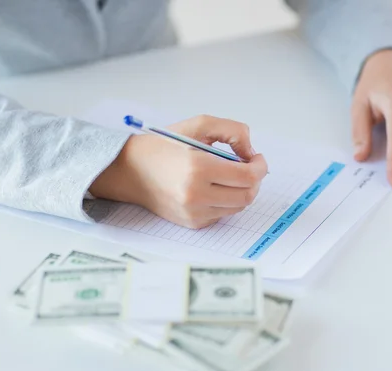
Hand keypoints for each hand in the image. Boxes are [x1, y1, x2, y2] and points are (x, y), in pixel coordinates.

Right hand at [90, 115, 267, 228]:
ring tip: (232, 175)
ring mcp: (194, 213)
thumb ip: (232, 131)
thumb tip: (251, 152)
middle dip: (255, 180)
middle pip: (247, 195)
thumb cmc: (165, 146)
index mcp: (198, 168)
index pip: (247, 176)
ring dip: (243, 191)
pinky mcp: (192, 223)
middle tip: (249, 166)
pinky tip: (215, 187)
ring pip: (238, 207)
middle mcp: (196, 195)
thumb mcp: (198, 125)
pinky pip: (223, 214)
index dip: (260, 167)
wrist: (131, 170)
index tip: (257, 158)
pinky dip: (227, 201)